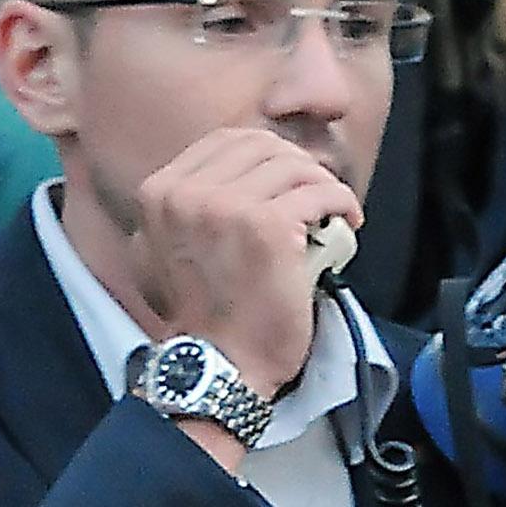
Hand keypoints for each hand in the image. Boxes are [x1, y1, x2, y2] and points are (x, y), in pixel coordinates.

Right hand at [130, 128, 362, 402]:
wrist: (217, 366)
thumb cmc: (201, 317)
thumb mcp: (158, 251)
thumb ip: (180, 208)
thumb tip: (221, 175)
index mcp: (159, 192)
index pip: (226, 140)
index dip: (266, 154)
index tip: (287, 180)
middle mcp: (186, 193)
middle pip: (263, 146)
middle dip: (297, 166)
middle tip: (315, 195)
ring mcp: (226, 207)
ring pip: (296, 166)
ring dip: (322, 185)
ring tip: (332, 213)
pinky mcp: (267, 227)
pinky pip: (320, 193)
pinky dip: (341, 203)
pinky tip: (347, 222)